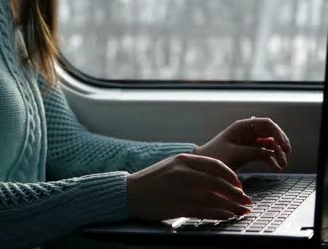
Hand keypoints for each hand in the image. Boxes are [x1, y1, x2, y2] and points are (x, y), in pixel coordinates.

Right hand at [126, 154, 251, 220]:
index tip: (240, 185)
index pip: (215, 165)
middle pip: (218, 182)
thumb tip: (219, 183)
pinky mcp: (175, 206)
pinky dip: (219, 214)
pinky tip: (228, 216)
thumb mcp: (171, 167)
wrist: (128, 193)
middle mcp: (182, 173)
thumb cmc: (152, 181)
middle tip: (247, 200)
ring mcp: (178, 190)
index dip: (232, 176)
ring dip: (231, 206)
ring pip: (213, 198)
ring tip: (243, 211)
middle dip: (236, 193)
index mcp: (182, 160)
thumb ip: (193, 171)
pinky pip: (203, 211)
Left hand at [195, 117, 291, 171]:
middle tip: (287, 155)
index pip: (266, 124)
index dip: (278, 133)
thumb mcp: (234, 154)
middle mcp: (247, 133)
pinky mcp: (248, 153)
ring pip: (270, 145)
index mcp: (242, 127)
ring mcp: (249, 143)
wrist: (202, 166)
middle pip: (271, 134)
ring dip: (278, 154)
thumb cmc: (214, 156)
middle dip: (280, 144)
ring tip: (282, 165)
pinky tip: (276, 168)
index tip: (284, 146)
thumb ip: (253, 152)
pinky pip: (264, 154)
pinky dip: (271, 160)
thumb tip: (271, 153)